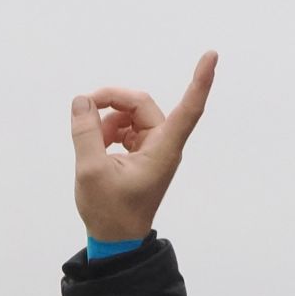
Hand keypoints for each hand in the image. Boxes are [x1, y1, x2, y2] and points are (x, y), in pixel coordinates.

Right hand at [70, 51, 217, 242]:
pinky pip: (128, 127)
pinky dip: (110, 129)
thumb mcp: (91, 170)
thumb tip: (82, 101)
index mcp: (163, 150)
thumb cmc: (110, 213)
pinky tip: (97, 144)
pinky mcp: (143, 154)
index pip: (189, 109)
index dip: (200, 81)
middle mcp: (164, 145)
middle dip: (114, 100)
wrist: (115, 240)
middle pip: (142, 104)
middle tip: (86, 107)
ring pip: (133, 114)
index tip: (212, 55)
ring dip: (109, 118)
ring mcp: (154, 149)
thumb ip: (86, 132)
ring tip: (92, 140)